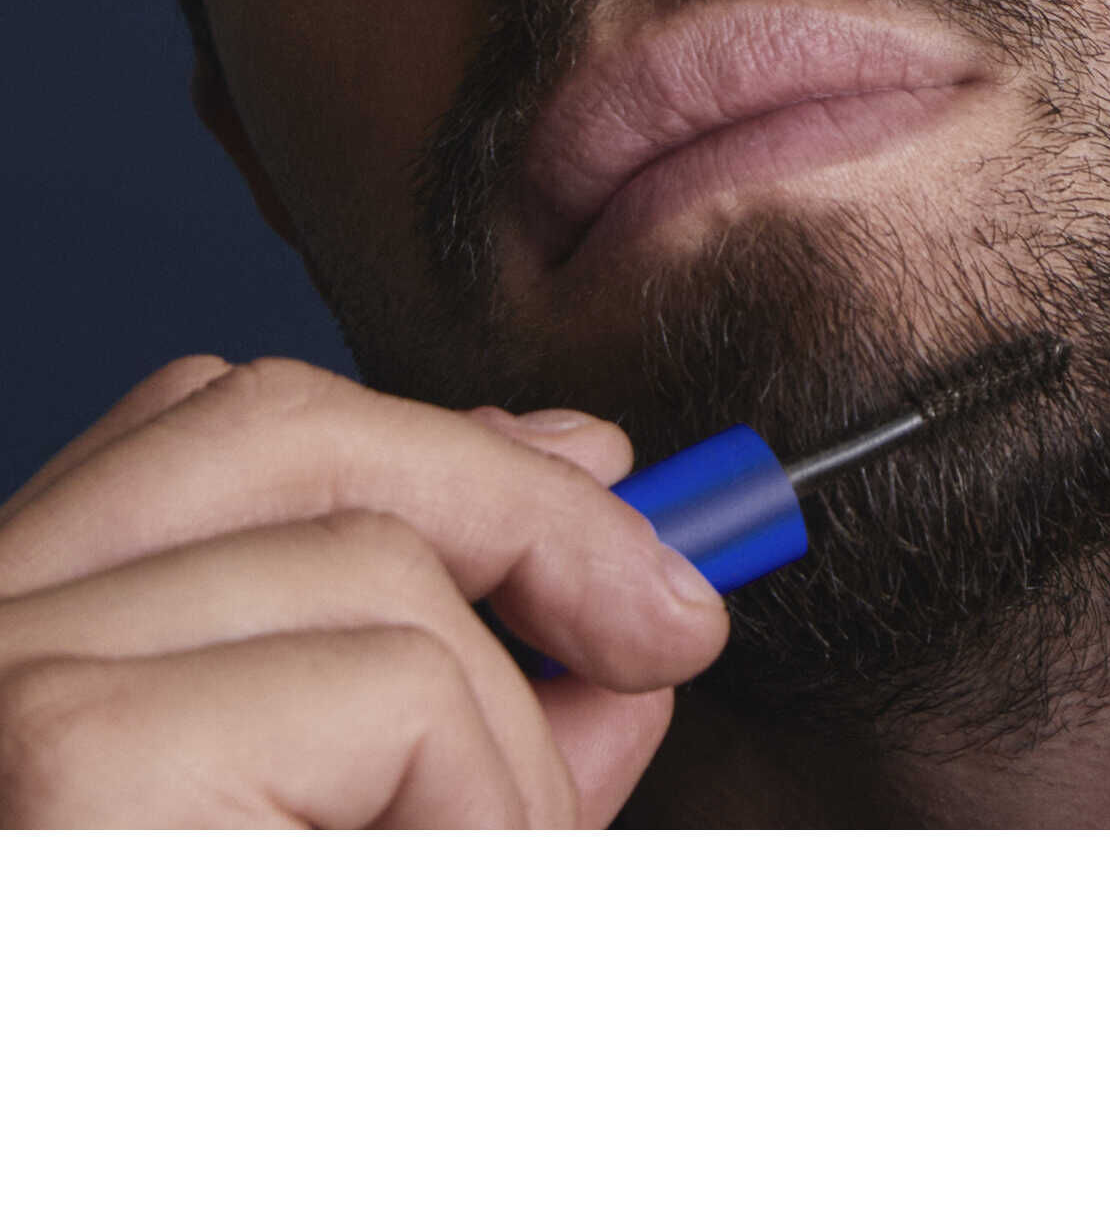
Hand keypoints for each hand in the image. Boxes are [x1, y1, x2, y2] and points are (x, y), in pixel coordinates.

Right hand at [0, 358, 727, 825]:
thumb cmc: (230, 1045)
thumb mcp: (383, 851)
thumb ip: (476, 731)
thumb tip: (624, 624)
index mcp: (21, 640)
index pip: (219, 433)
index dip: (440, 439)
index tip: (599, 471)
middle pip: (284, 429)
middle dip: (528, 503)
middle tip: (678, 617)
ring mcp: (7, 682)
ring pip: (378, 561)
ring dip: (507, 733)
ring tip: (504, 867)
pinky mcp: (71, 756)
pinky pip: (402, 681)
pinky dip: (491, 797)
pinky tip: (444, 896)